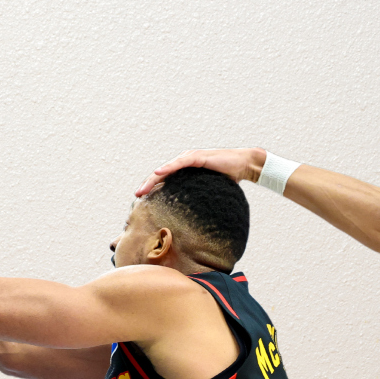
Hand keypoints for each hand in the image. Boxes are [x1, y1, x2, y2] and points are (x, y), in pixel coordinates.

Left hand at [134, 147, 266, 196]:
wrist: (243, 165)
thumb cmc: (227, 179)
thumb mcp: (207, 192)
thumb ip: (198, 200)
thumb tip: (193, 221)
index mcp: (184, 172)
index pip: (164, 181)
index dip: (152, 189)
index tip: (141, 201)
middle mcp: (183, 162)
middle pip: (160, 175)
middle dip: (147, 185)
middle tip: (136, 196)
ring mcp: (189, 158)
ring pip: (166, 169)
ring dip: (152, 179)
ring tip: (142, 189)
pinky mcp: (197, 157)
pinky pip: (179, 163)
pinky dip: (168, 168)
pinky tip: (159, 173)